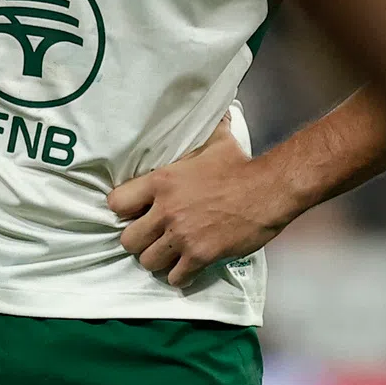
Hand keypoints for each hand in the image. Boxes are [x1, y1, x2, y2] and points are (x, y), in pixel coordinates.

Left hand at [107, 114, 284, 287]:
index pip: (117, 202)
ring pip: (148, 261)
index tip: (133, 211)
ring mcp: (182, 235)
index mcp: (162, 180)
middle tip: (151, 237)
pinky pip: (175, 277)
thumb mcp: (214, 139)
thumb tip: (215, 108)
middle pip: (129, 240)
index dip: (123, 209)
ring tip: (167, 253)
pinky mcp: (200, 256)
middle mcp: (166, 210)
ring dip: (157, 259)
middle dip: (138, 241)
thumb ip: (202, 127)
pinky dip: (179, 275)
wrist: (267, 190)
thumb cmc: (240, 164)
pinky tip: (186, 267)